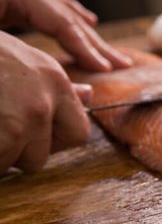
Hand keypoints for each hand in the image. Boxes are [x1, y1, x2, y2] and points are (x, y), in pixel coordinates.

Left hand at [0, 0, 131, 70]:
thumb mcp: (0, 48)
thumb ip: (42, 68)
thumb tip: (85, 93)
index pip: (63, 25)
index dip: (87, 50)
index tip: (107, 71)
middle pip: (67, 17)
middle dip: (96, 44)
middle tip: (123, 64)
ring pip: (60, 11)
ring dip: (86, 32)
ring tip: (107, 50)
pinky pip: (46, 7)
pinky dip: (68, 17)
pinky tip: (85, 21)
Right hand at [0, 31, 90, 172]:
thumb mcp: (22, 58)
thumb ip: (55, 84)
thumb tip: (88, 95)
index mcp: (54, 81)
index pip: (78, 133)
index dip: (55, 140)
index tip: (32, 134)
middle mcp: (41, 103)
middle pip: (40, 157)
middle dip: (17, 152)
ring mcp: (16, 122)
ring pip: (11, 164)